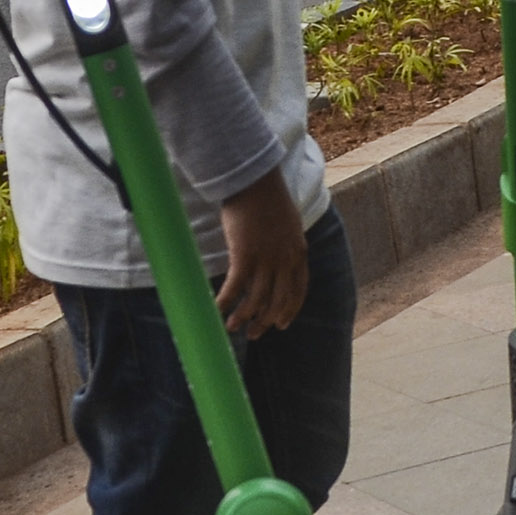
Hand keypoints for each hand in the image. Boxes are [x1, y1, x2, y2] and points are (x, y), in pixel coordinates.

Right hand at [215, 168, 311, 336]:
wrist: (255, 181)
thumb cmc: (267, 197)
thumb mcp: (287, 223)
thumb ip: (284, 244)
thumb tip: (274, 255)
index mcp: (298, 252)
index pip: (299, 290)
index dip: (289, 310)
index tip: (281, 324)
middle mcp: (285, 260)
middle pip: (278, 301)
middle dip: (266, 321)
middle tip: (255, 334)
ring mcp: (266, 260)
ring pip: (257, 300)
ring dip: (244, 317)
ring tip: (233, 327)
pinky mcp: (245, 256)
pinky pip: (236, 288)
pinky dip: (226, 303)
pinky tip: (217, 311)